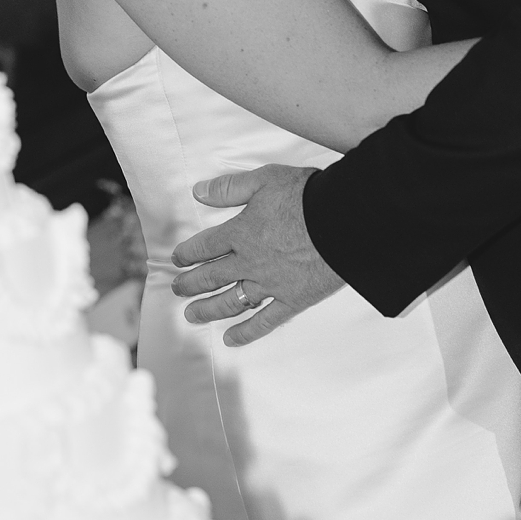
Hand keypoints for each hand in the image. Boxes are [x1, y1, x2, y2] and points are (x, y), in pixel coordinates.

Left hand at [172, 165, 341, 346]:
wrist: (343, 222)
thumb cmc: (306, 197)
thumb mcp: (264, 180)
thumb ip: (229, 188)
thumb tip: (199, 191)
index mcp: (240, 233)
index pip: (205, 246)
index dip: (187, 252)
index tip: (177, 259)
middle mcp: (249, 263)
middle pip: (211, 277)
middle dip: (190, 283)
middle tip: (178, 288)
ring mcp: (269, 285)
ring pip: (230, 302)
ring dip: (207, 309)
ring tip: (191, 315)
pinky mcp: (291, 300)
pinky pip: (264, 321)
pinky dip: (246, 332)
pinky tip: (230, 339)